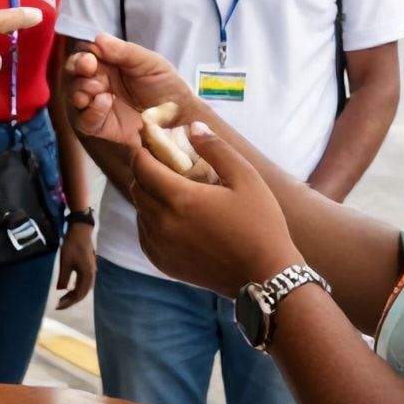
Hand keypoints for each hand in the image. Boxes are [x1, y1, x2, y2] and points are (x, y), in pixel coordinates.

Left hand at [55, 223, 95, 308]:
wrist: (81, 230)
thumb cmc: (72, 245)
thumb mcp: (65, 262)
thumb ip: (63, 278)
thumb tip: (60, 290)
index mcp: (87, 274)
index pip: (79, 294)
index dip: (69, 302)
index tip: (58, 306)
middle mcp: (92, 274)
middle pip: (83, 293)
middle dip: (71, 300)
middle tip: (59, 305)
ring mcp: (91, 270)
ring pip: (84, 288)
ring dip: (74, 295)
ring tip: (63, 299)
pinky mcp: (88, 266)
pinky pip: (83, 282)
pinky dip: (76, 288)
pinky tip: (69, 288)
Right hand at [64, 33, 196, 149]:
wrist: (180, 116)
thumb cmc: (165, 85)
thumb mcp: (150, 63)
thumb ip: (125, 51)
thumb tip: (97, 38)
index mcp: (106, 62)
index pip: (84, 53)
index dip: (82, 54)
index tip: (90, 58)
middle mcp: (96, 81)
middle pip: (72, 72)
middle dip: (76, 69)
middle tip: (88, 68)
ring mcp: (95, 104)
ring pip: (72, 95)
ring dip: (80, 89)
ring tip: (98, 90)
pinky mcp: (98, 126)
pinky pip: (83, 120)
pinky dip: (90, 111)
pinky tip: (105, 103)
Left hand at [131, 121, 300, 296]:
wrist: (265, 277)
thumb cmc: (261, 224)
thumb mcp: (246, 178)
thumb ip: (216, 148)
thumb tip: (192, 127)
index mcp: (180, 198)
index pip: (141, 165)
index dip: (142, 149)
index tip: (150, 140)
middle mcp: (162, 223)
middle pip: (137, 186)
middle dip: (145, 170)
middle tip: (164, 163)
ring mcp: (159, 245)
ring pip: (140, 210)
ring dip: (149, 195)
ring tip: (174, 189)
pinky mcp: (162, 263)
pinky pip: (145, 232)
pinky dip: (152, 219)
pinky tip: (175, 216)